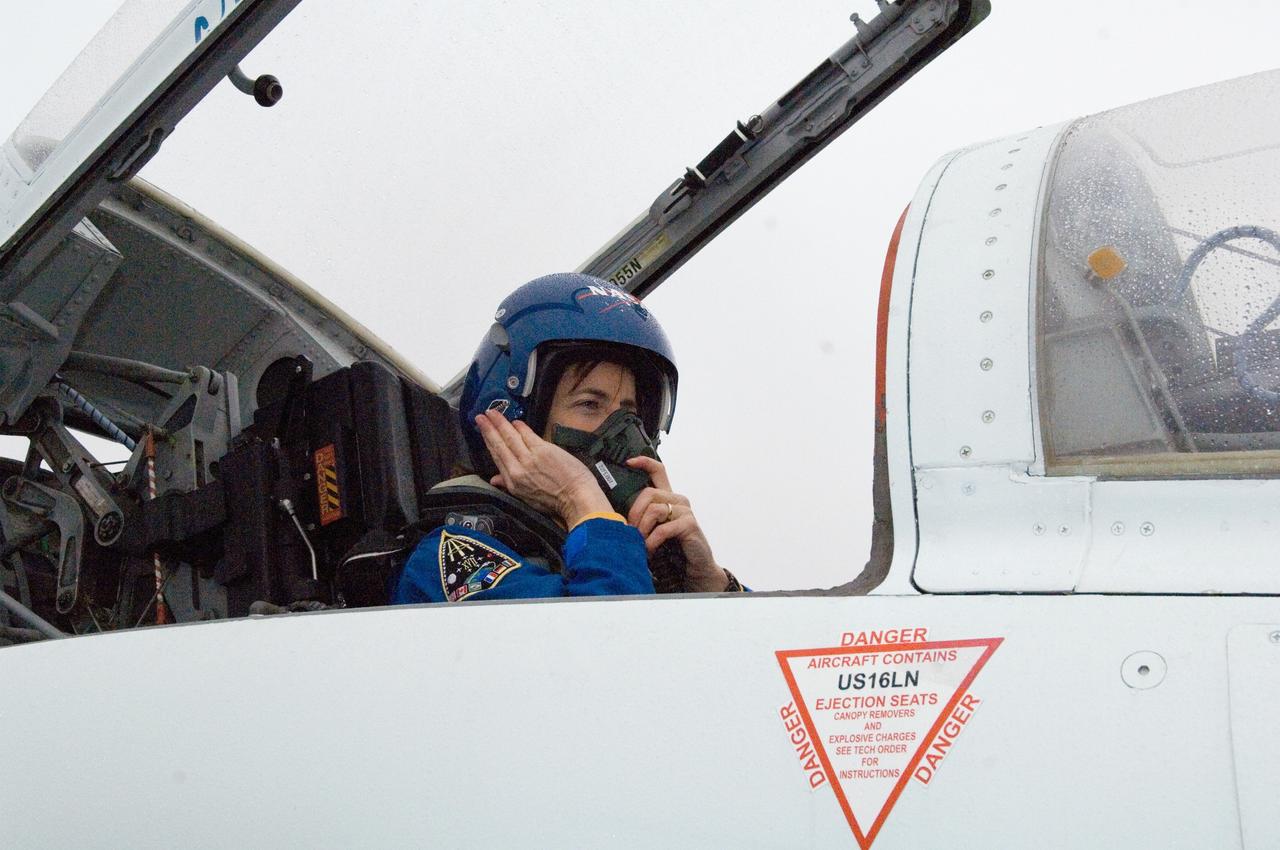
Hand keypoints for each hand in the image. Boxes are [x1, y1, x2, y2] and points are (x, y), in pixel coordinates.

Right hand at [475, 410, 610, 525]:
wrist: (576, 498)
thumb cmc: (556, 500)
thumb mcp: (527, 498)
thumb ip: (508, 485)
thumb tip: (494, 479)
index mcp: (513, 482)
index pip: (497, 457)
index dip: (488, 441)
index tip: (482, 430)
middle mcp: (518, 469)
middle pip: (500, 444)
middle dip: (489, 428)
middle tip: (482, 416)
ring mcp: (529, 459)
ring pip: (510, 437)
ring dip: (501, 423)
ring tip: (493, 413)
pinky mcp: (543, 450)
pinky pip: (527, 434)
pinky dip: (520, 427)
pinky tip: (515, 421)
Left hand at [625, 455, 727, 591]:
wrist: (694, 569)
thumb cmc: (672, 551)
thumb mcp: (654, 530)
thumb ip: (642, 518)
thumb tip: (614, 514)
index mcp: (669, 498)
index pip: (659, 471)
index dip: (644, 462)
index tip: (628, 462)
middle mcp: (678, 500)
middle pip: (648, 492)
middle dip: (634, 513)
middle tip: (630, 532)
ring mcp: (685, 511)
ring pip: (654, 509)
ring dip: (642, 529)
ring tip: (639, 545)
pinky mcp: (690, 524)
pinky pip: (662, 528)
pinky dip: (652, 542)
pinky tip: (649, 551)